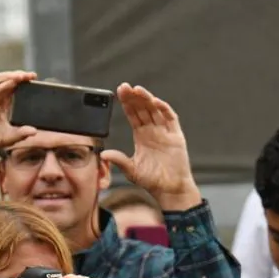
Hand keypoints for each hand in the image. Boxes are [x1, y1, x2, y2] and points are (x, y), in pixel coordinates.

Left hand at [102, 84, 199, 209]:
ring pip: (155, 110)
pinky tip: (155, 102)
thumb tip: (103, 154)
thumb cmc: (152, 181)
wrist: (170, 190)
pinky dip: (164, 109)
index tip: (118, 93)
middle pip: (143, 109)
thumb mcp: (131, 170)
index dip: (126, 103)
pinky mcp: (176, 136)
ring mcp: (165, 132)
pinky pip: (171, 118)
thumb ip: (118, 160)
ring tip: (137, 90)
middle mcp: (153, 131)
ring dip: (146, 99)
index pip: (133, 115)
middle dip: (134, 97)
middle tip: (125, 87)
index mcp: (141, 136)